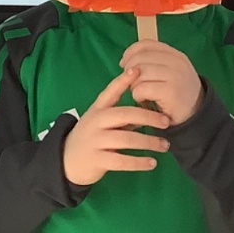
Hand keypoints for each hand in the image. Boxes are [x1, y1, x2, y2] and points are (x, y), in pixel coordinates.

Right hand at [61, 68, 171, 186]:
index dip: (123, 80)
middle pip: (124, 114)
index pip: (110, 92)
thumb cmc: (92, 137)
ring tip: (165, 145)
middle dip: (147, 116)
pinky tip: (152, 163)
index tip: (137, 70)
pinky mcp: (97, 160)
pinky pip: (122, 161)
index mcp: (97, 110)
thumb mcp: (102, 122)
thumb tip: (150, 112)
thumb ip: (123, 117)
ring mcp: (95, 141)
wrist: (67, 159)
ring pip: (126, 139)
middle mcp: (95, 122)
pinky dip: (139, 162)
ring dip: (149, 142)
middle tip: (166, 121)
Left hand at [120, 40, 202, 124]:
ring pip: (138, 74)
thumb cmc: (176, 93)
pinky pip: (141, 89)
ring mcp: (174, 76)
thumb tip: (123, 61)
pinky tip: (145, 101)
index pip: (146, 44)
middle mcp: (176, 62)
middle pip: (139, 59)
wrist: (195, 115)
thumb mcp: (168, 72)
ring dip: (134, 86)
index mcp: (175, 55)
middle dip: (130, 72)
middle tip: (135, 85)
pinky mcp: (169, 91)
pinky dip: (138, 96)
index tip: (124, 64)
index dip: (130, 53)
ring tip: (143, 94)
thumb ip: (151, 62)